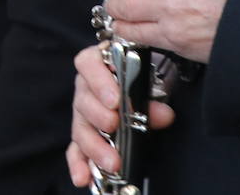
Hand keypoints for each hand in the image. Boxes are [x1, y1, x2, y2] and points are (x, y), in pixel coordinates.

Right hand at [66, 43, 174, 186]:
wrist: (150, 84)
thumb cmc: (146, 74)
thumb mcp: (151, 78)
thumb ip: (154, 93)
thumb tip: (162, 114)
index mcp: (101, 62)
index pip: (89, 63)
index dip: (98, 80)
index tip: (114, 99)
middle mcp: (88, 87)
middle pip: (83, 99)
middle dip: (98, 116)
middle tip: (113, 126)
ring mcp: (85, 113)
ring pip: (81, 128)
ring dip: (95, 146)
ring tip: (111, 162)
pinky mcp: (86, 135)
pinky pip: (77, 149)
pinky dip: (80, 163)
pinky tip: (83, 177)